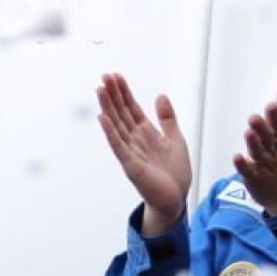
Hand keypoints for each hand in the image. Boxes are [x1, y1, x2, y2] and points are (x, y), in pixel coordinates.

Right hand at [96, 73, 190, 235]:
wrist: (176, 200)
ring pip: (117, 125)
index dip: (124, 92)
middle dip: (113, 95)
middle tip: (104, 76)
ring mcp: (131, 152)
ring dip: (108, 108)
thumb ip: (167, 119)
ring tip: (100, 90)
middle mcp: (135, 140)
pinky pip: (118, 146)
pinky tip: (102, 118)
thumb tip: (160, 95)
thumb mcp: (176, 140)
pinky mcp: (131, 166)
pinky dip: (110, 132)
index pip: (131, 108)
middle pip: (121, 113)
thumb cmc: (175, 174)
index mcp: (146, 133)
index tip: (115, 76)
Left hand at [232, 72, 276, 214]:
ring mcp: (263, 163)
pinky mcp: (253, 176)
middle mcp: (271, 148)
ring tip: (248, 133)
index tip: (271, 106)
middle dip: (263, 128)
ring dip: (254, 143)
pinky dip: (243, 165)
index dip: (274, 116)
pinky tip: (238, 158)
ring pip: (258, 151)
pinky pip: (248, 170)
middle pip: (267, 137)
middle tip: (255, 118)